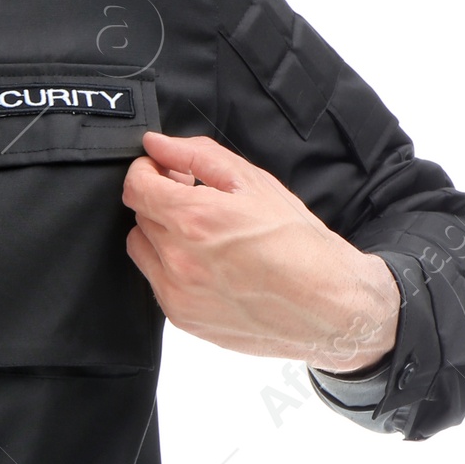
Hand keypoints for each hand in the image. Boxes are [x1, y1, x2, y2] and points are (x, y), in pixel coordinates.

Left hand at [121, 130, 399, 370]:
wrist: (328, 304)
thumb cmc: (301, 245)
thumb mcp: (255, 183)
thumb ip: (197, 157)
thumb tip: (158, 145)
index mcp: (195, 219)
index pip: (136, 187)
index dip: (146, 172)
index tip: (161, 171)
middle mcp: (179, 259)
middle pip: (140, 216)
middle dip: (161, 201)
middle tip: (196, 200)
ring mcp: (178, 293)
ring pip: (143, 249)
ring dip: (161, 235)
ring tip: (203, 235)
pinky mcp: (183, 318)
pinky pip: (157, 282)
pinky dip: (172, 268)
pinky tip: (209, 265)